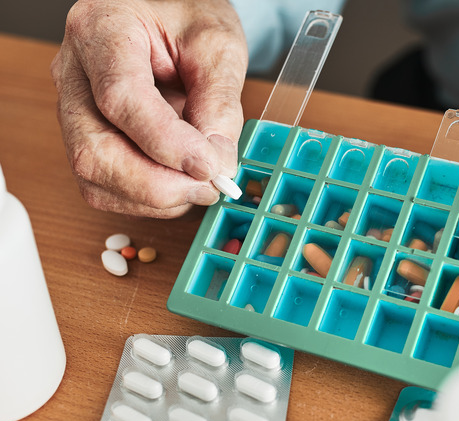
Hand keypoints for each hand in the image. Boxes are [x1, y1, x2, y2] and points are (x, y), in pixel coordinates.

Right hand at [51, 0, 247, 217]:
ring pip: (93, 175)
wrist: (171, 12)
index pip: (120, 99)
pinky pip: (103, 184)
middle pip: (94, 150)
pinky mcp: (87, 135)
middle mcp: (74, 72)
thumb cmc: (188, 16)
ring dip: (153, 197)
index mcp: (101, 31)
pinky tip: (179, 184)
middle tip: (209, 186)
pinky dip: (146, 198)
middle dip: (156, 184)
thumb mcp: (218, 45)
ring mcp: (74, 108)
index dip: (166, 143)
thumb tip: (218, 164)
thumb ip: (219, 103)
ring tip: (200, 185)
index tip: (209, 166)